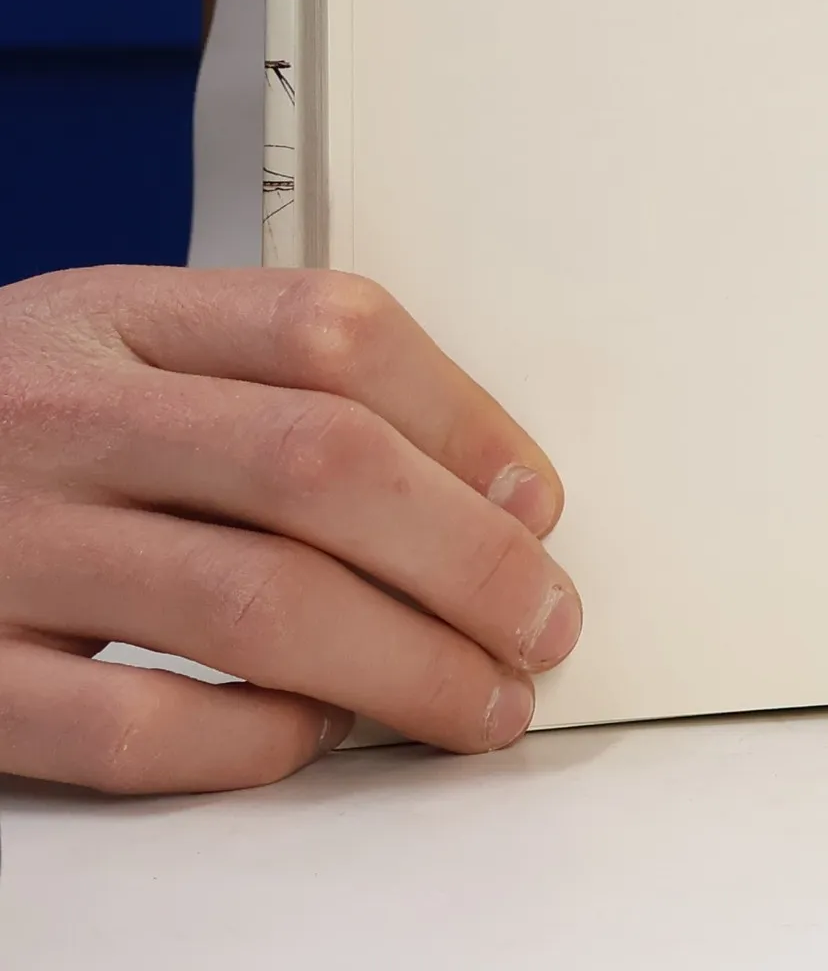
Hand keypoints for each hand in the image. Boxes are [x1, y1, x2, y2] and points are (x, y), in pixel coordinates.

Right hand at [0, 266, 580, 793]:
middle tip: (543, 620)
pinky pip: (134, 729)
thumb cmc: (0, 423)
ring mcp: (1, 545)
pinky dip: (254, 744)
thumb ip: (264, 386)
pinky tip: (315, 736)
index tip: (536, 499)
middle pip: (320, 467)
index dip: (465, 419)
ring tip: (479, 699)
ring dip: (403, 664)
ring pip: (253, 604)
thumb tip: (484, 487)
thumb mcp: (115, 351)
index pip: (332, 330)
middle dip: (467, 559)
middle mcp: (58, 415)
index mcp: (114, 315)